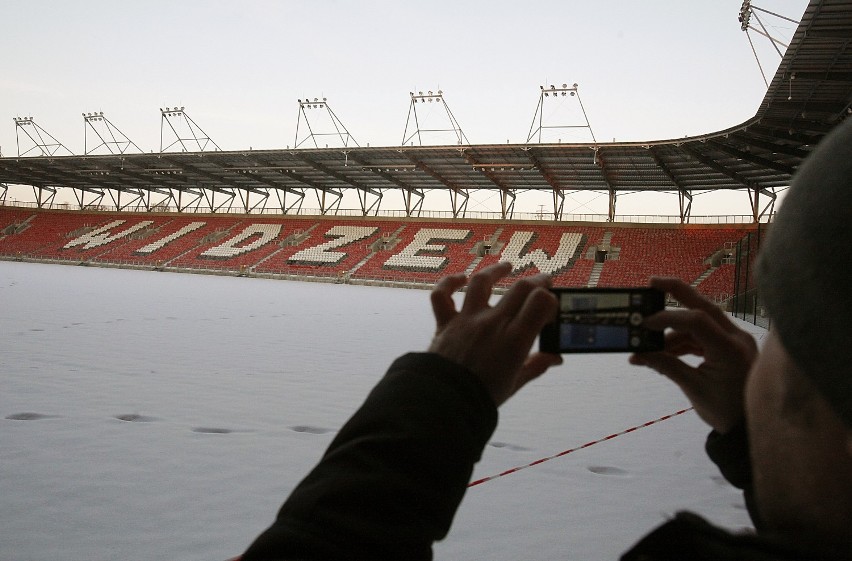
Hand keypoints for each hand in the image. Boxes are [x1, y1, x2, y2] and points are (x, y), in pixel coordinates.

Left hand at [428, 262, 562, 405]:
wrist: (446, 403)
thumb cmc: (483, 396)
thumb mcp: (515, 383)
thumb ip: (536, 366)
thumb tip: (555, 358)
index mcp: (515, 339)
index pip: (541, 301)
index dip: (551, 298)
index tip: (551, 306)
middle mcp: (493, 323)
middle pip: (521, 288)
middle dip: (538, 281)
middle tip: (545, 282)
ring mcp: (467, 320)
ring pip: (482, 282)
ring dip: (497, 271)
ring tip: (507, 266)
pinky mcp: (445, 323)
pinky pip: (442, 295)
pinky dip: (449, 283)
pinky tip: (461, 279)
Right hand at [629, 277, 756, 433]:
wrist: (749, 428)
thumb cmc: (726, 411)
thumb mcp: (694, 388)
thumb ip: (666, 366)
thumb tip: (638, 354)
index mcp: (730, 348)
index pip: (696, 321)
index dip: (667, 318)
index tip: (644, 325)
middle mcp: (736, 338)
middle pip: (703, 306)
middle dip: (676, 293)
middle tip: (652, 283)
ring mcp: (736, 341)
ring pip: (700, 322)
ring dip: (674, 331)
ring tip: (652, 348)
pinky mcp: (731, 347)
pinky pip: (704, 336)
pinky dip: (684, 341)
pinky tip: (666, 353)